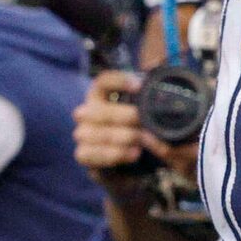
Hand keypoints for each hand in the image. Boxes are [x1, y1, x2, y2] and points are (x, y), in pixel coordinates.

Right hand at [75, 70, 174, 188]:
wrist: (138, 173)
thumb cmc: (144, 138)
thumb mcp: (154, 117)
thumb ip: (154, 94)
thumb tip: (157, 67)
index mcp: (103, 97)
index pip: (102, 81)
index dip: (118, 81)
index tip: (139, 86)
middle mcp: (88, 113)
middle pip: (96, 109)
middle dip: (122, 116)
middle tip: (143, 122)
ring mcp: (83, 135)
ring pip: (91, 132)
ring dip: (119, 137)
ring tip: (140, 142)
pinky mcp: (84, 156)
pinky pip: (88, 153)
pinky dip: (112, 154)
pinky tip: (132, 155)